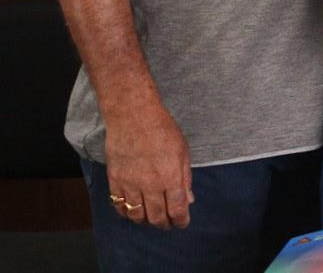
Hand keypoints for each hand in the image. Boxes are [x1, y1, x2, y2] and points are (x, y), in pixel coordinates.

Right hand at [104, 98, 192, 229]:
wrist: (133, 117)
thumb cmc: (162, 130)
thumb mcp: (183, 151)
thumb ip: (185, 178)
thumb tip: (188, 200)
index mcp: (170, 177)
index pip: (177, 209)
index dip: (181, 220)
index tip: (182, 223)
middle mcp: (150, 185)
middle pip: (156, 216)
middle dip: (164, 224)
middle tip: (168, 224)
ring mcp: (130, 184)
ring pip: (136, 215)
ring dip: (145, 221)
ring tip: (151, 219)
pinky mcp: (114, 180)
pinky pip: (119, 205)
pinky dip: (126, 213)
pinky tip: (132, 211)